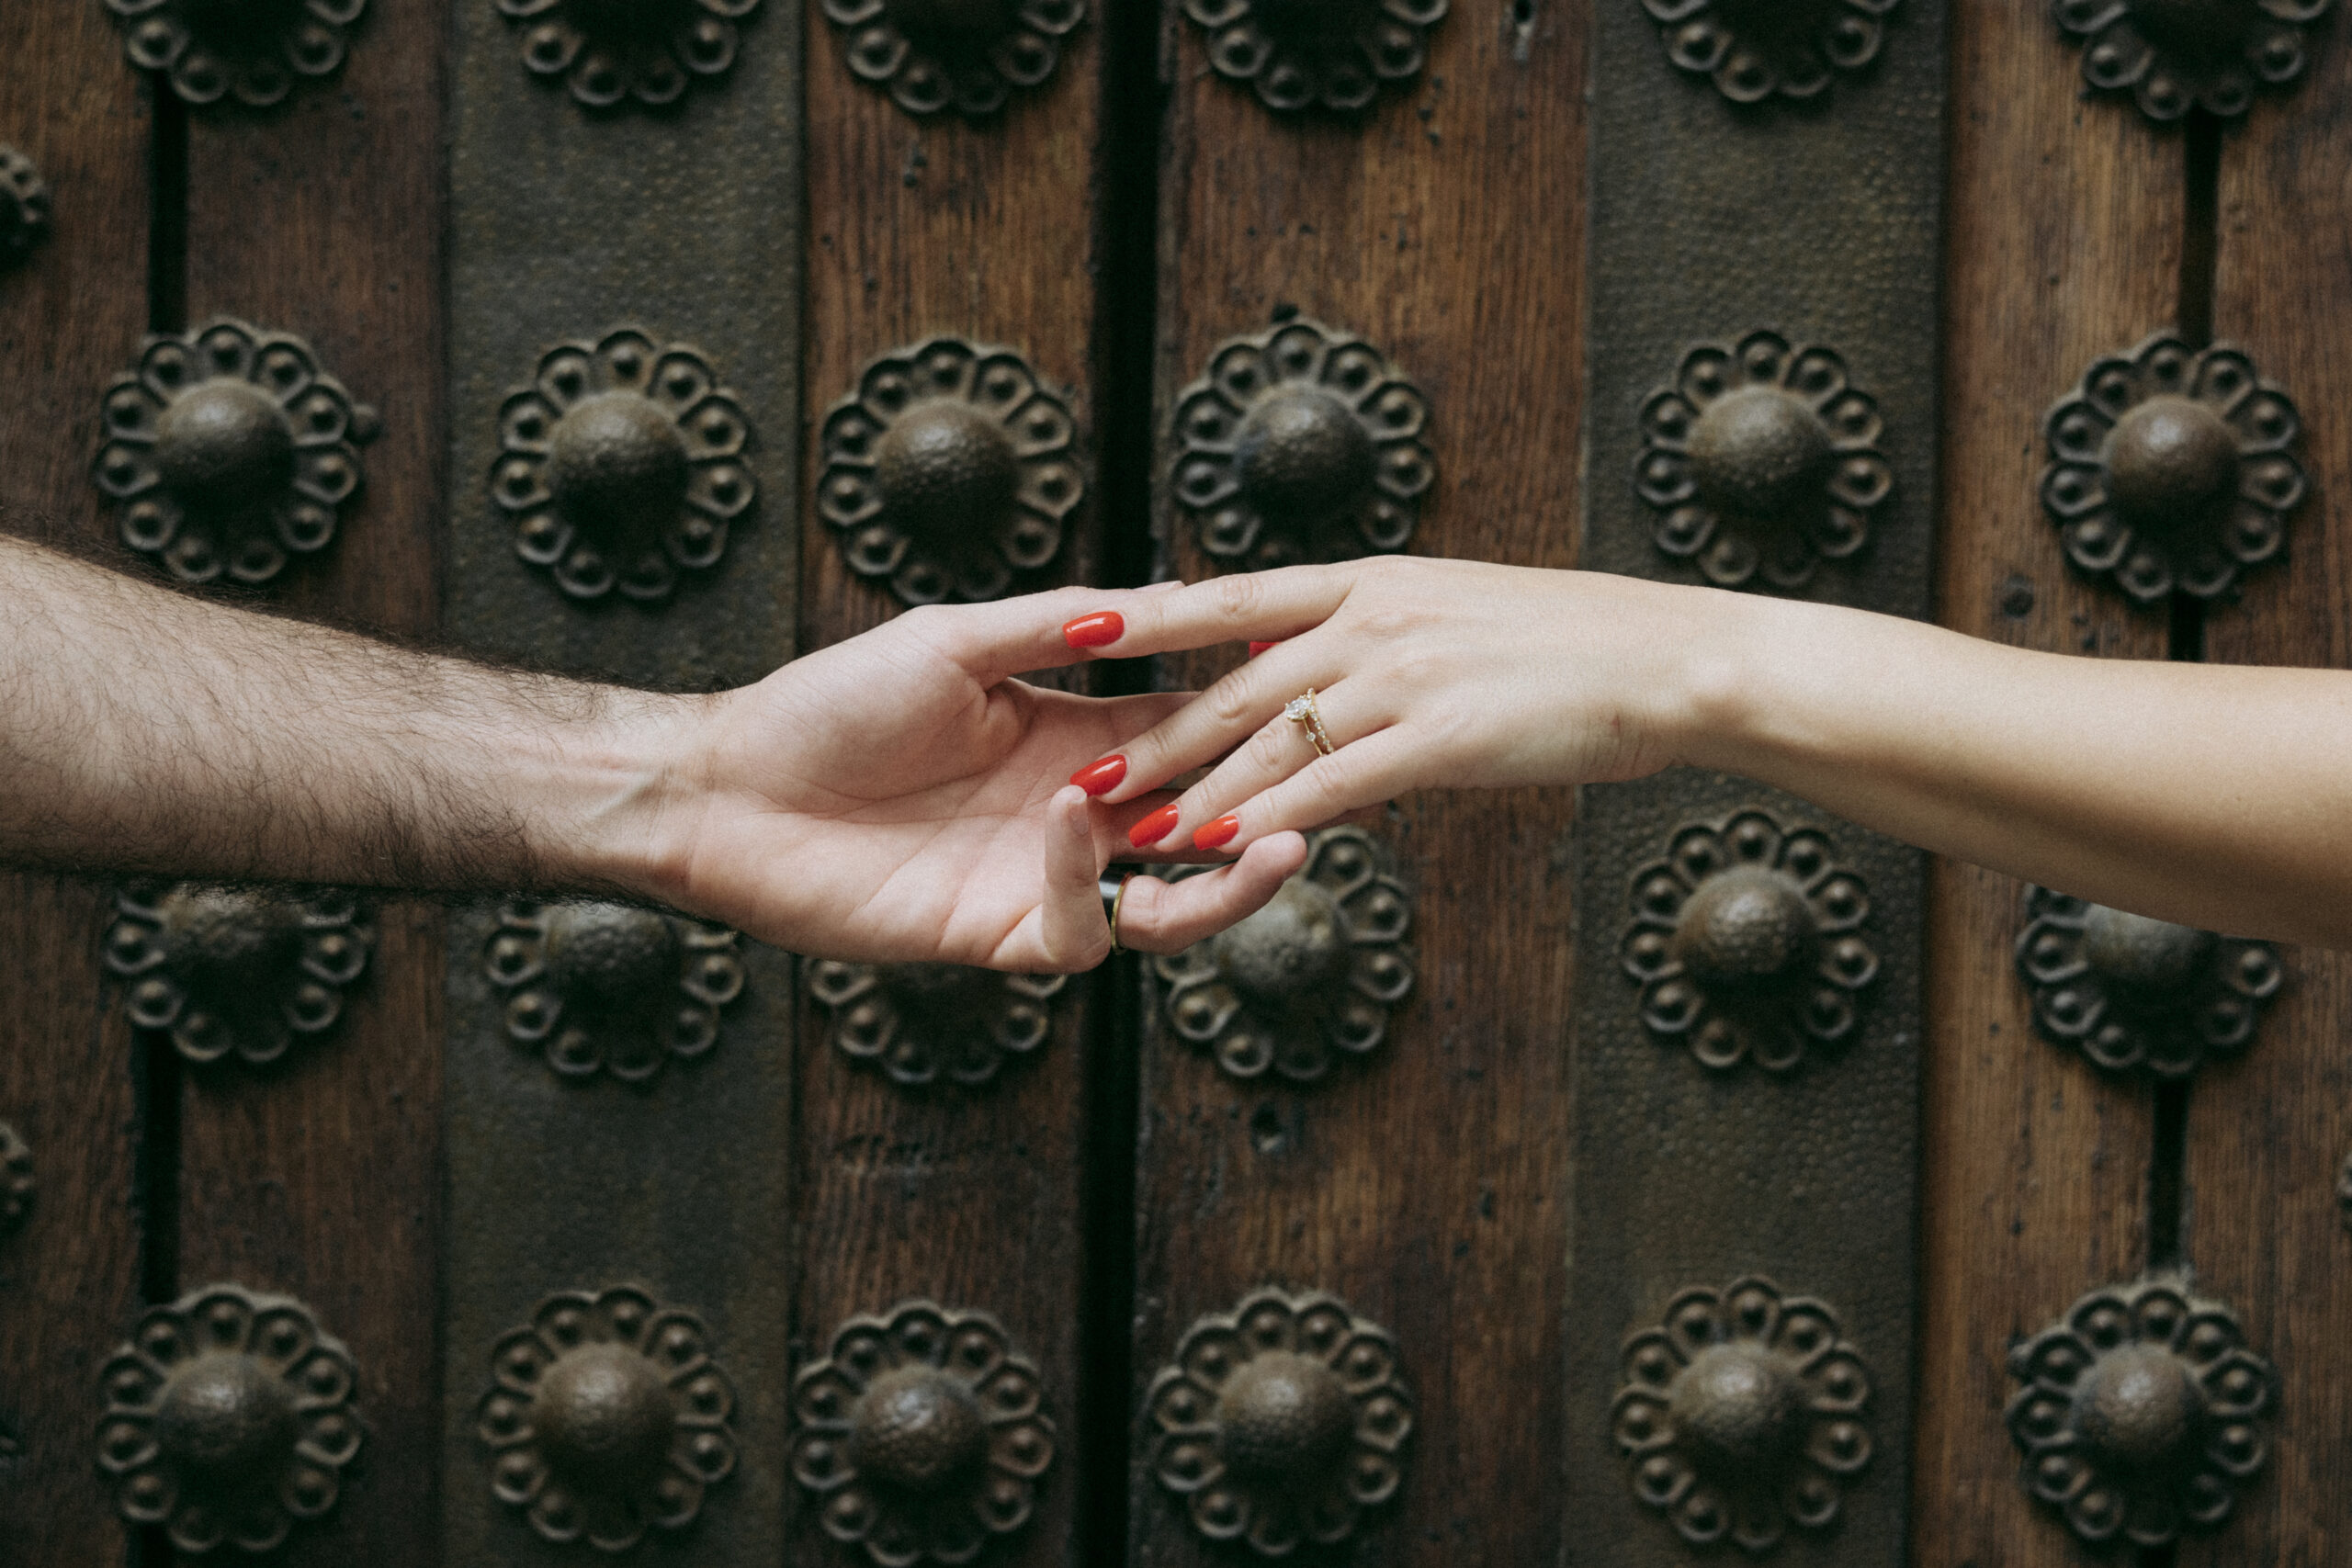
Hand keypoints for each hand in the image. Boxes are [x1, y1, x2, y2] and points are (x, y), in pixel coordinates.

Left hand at [641, 587, 1308, 969]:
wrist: (727, 784)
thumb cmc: (828, 703)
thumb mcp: (956, 641)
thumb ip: (1060, 624)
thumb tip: (1164, 598)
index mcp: (1071, 740)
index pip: (1188, 737)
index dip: (1251, 726)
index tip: (1311, 693)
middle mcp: (1071, 819)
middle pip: (1200, 829)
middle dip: (1267, 814)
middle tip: (1324, 790)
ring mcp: (1038, 881)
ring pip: (1167, 906)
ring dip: (1224, 881)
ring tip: (1276, 844)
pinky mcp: (994, 935)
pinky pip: (1077, 933)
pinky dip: (1088, 882)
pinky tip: (1074, 820)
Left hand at [1048, 560, 1724, 852]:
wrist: (1669, 657)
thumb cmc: (1573, 646)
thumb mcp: (1454, 611)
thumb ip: (1370, 635)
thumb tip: (1294, 660)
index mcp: (1375, 581)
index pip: (1235, 596)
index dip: (1151, 615)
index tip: (1080, 629)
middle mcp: (1376, 620)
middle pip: (1236, 683)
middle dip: (1156, 735)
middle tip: (1089, 774)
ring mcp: (1406, 677)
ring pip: (1272, 741)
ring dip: (1195, 791)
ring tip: (1133, 831)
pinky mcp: (1441, 737)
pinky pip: (1333, 784)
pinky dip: (1269, 815)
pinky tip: (1222, 843)